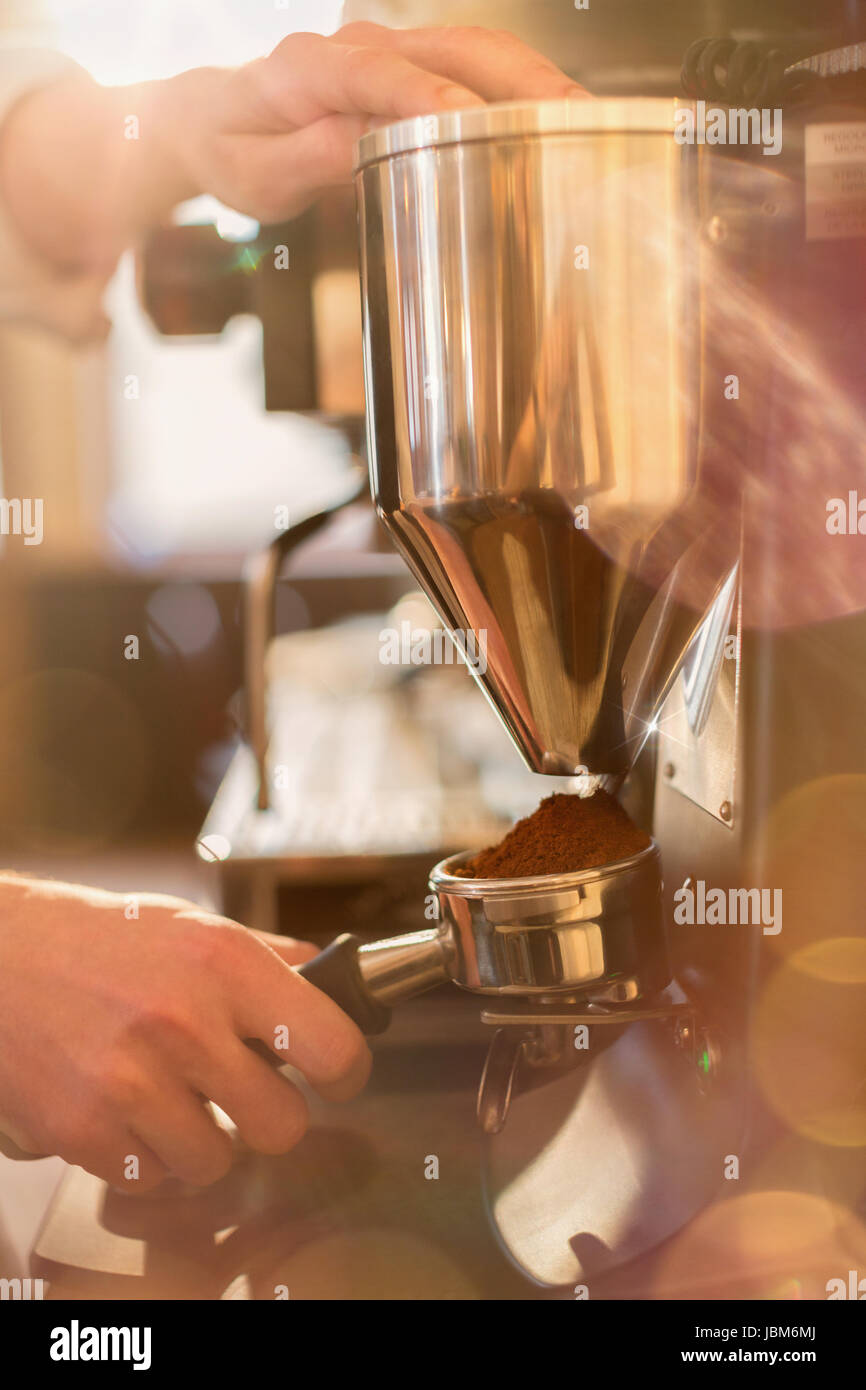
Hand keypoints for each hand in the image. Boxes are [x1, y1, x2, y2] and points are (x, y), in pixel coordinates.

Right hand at [0, 876, 368, 1190]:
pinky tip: (126, 1107)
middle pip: (282, 1125)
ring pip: (218, 1163)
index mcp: (225, 963)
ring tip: (171, 1093)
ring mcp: (132, 1082)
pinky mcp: (85, 1129)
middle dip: (267, 1113)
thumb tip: (326, 973)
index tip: (336, 1075)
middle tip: (241, 1088)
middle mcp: (185, 1023)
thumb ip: (265, 956)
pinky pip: (153, 1177)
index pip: (333, 1047)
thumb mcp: (191, 924)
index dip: (346, 1071)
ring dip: (202, 1139)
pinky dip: (146, 1154)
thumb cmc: (96, 938)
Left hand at [169, 23, 587, 222]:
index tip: (479, 123)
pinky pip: (472, 67)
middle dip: (518, 81)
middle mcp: (357, 46)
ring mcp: (388, 51)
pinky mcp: (408, 68)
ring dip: (534, 80)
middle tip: (570, 122)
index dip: (436, 96)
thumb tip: (354, 144)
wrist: (214, 119)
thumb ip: (302, 160)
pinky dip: (518, 88)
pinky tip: (554, 119)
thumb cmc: (233, 151)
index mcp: (311, 68)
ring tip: (585, 120)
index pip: (385, 74)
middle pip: (453, 47)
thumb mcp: (254, 175)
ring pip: (475, 49)